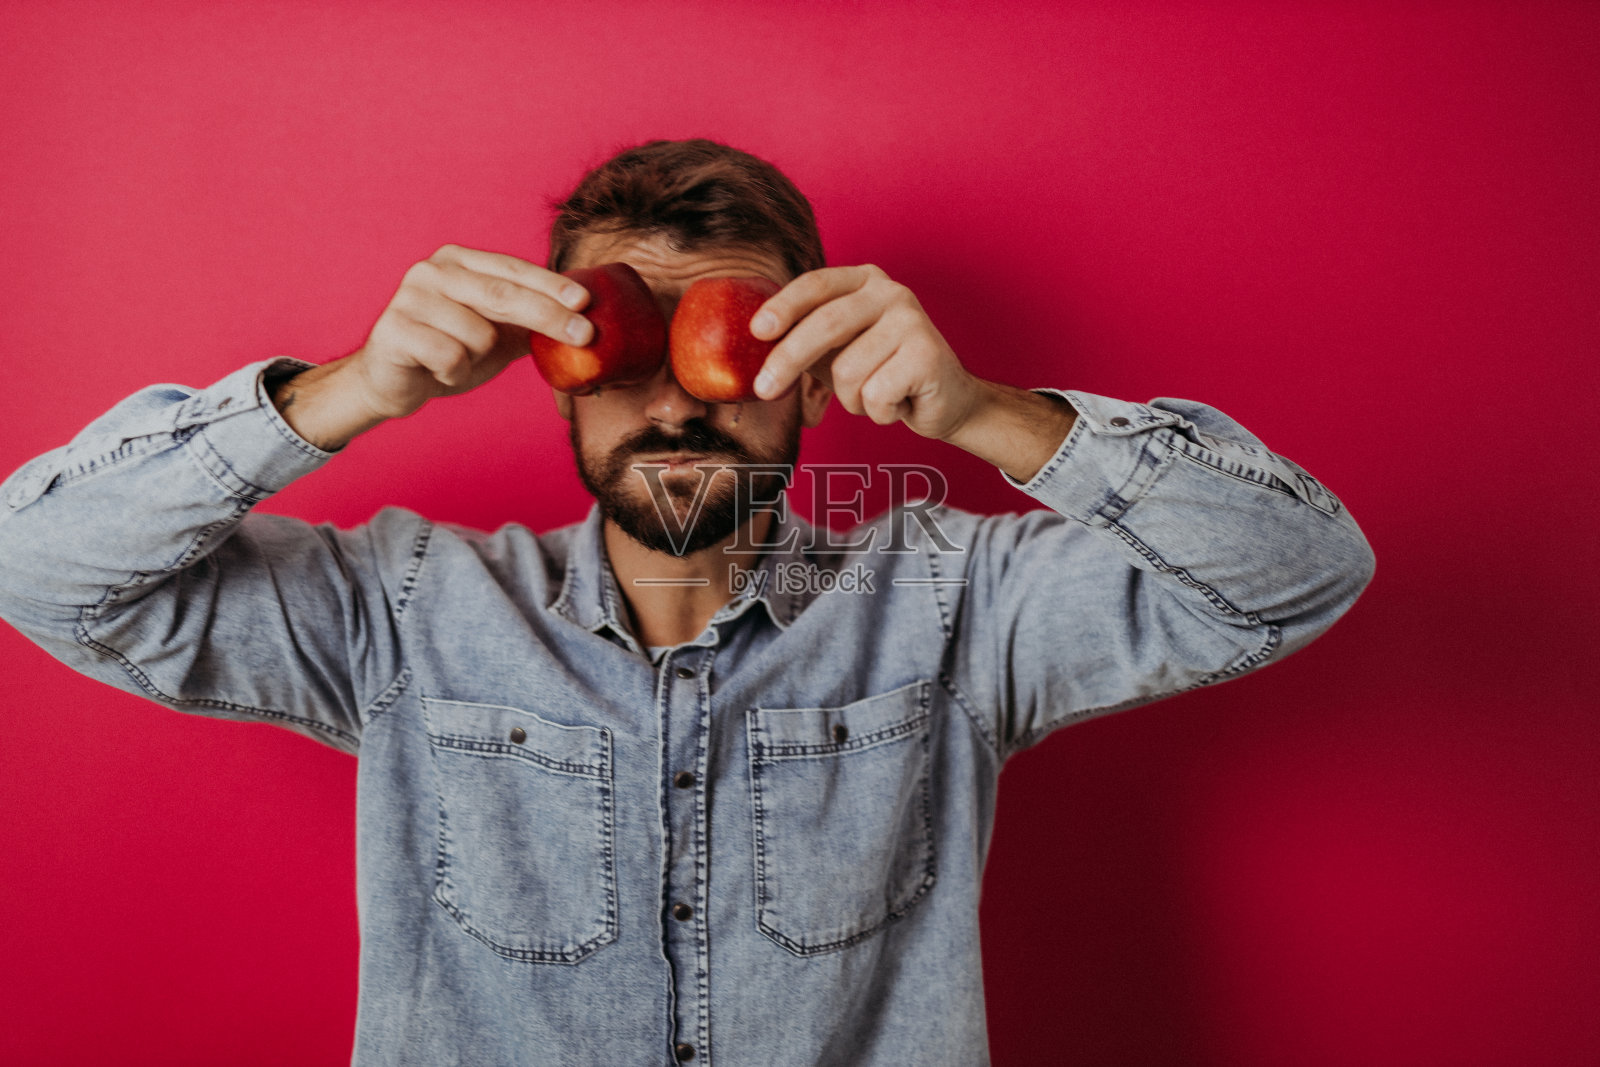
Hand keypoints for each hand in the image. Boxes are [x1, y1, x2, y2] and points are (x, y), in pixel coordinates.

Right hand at [348, 244, 593, 419]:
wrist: (393, 382)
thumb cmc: (450, 352)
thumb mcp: (496, 334)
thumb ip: (530, 322)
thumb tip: (583, 320)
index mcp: (459, 262)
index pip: (514, 269)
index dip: (551, 286)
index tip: (586, 302)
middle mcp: (432, 270)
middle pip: (503, 294)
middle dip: (548, 316)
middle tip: (584, 336)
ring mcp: (410, 297)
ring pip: (479, 334)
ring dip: (479, 358)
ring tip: (457, 360)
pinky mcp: (393, 329)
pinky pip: (450, 357)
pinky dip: (454, 373)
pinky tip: (437, 371)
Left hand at [750, 265, 982, 441]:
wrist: (946, 400)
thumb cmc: (882, 373)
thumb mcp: (837, 351)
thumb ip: (803, 340)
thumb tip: (751, 348)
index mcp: (863, 281)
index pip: (815, 285)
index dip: (783, 307)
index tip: (757, 331)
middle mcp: (890, 292)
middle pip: (826, 324)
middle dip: (788, 360)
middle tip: (763, 389)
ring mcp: (912, 319)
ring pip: (848, 371)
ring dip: (852, 399)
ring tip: (876, 395)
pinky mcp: (927, 353)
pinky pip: (875, 394)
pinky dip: (878, 411)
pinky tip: (900, 402)